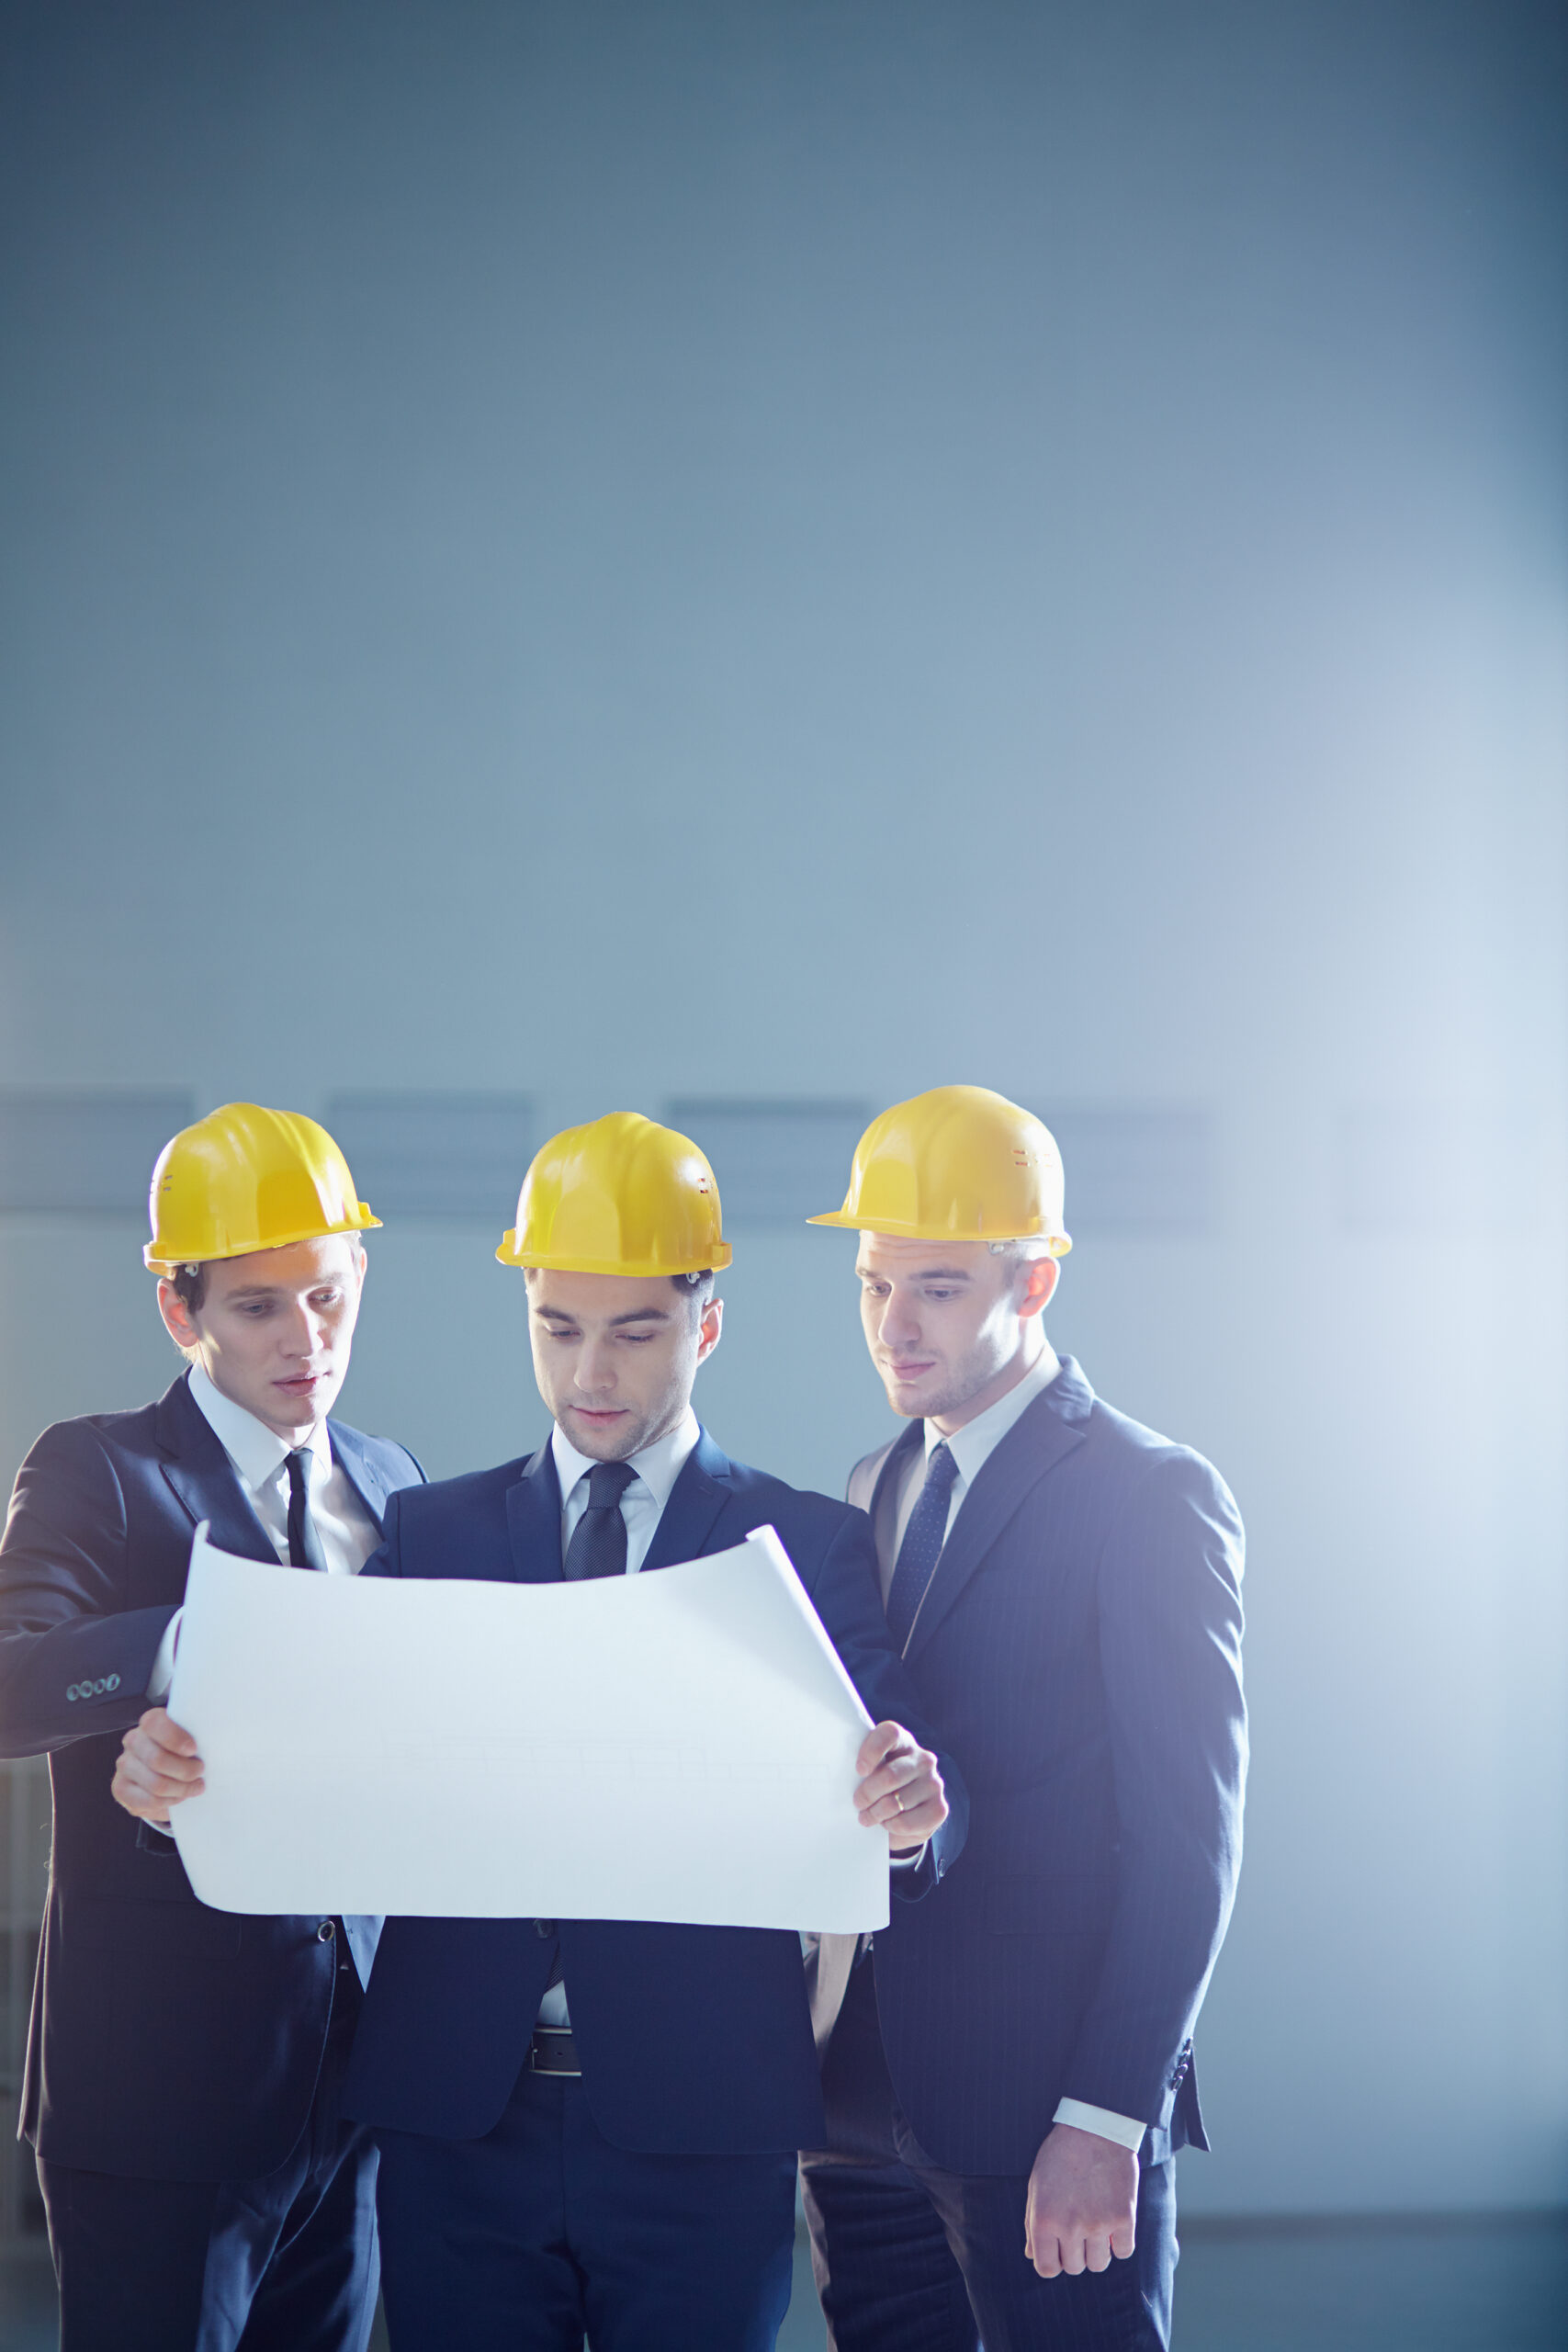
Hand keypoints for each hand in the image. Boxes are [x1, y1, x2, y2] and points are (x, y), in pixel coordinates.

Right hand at [112, 1709, 204, 1824]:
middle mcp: (133, 1741)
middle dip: (185, 1771)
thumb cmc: (182, 1749)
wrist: (161, 1767)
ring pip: (156, 1784)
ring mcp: (124, 1765)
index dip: (175, 1739)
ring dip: (181, 1790)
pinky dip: (169, 1802)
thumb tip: (220, 1741)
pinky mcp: (121, 1788)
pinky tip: (179, 1797)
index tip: (194, 1750)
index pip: (155, 1724)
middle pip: (158, 1760)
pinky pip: (148, 1801)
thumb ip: (198, 1735)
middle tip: (200, 1772)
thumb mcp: (191, 1736)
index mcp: (150, 1722)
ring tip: (195, 1787)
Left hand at [853, 1721, 946, 1850]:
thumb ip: (862, 1767)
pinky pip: (907, 1822)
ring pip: (896, 1802)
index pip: (889, 1734)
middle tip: (858, 1803)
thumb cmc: (879, 1787)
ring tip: (868, 1816)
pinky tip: (888, 1823)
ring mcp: (934, 1783)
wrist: (904, 1815)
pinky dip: (891, 1826)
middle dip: (867, 1794)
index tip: (859, 1770)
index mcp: (903, 1741)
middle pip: (890, 1775)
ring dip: (876, 1814)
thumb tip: (839, 1776)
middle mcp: (923, 1758)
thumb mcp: (870, 1772)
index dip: (872, 1751)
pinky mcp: (940, 1808)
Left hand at [1024, 2122, 1137, 2277]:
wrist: (1094, 2127)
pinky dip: (1119, 2242)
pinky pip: (1123, 2252)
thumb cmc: (1060, 2154)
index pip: (1046, 2269)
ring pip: (1099, 2264)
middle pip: (1074, 2268)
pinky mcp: (1124, 2218)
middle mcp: (1070, 2227)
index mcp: (1043, 2220)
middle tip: (1078, 2229)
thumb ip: (1032, 2223)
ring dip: (1097, 2250)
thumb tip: (1031, 2255)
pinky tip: (1113, 2223)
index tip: (1058, 2249)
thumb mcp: (1036, 2185)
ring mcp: (1098, 2224)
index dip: (1052, 2262)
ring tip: (1096, 2225)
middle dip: (1074, 2253)